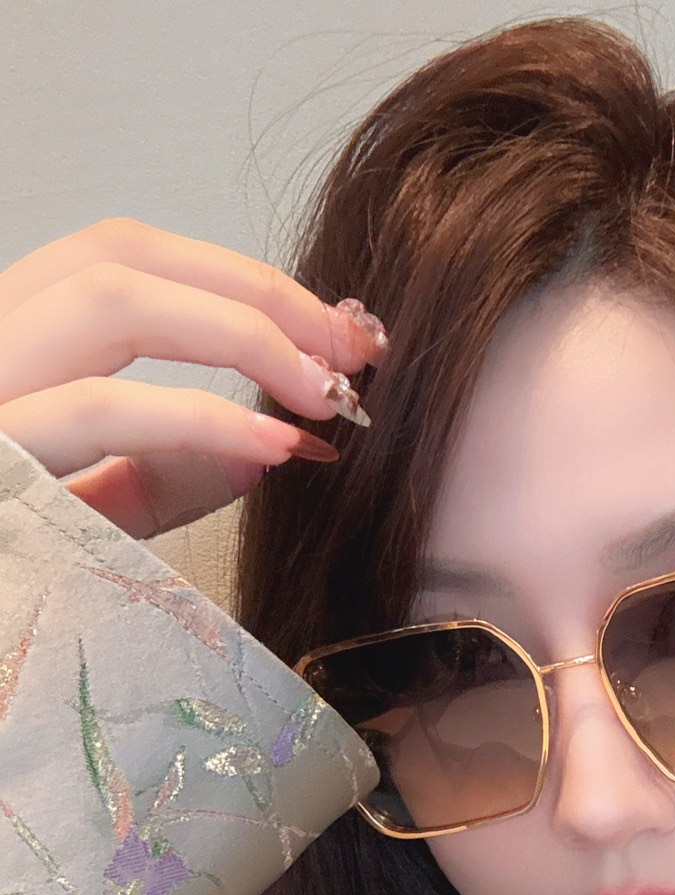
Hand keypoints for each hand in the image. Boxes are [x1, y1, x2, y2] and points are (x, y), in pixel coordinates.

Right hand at [0, 218, 386, 538]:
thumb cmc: (10, 576)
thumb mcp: (93, 516)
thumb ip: (167, 473)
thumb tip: (268, 448)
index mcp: (11, 342)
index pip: (124, 260)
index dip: (238, 278)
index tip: (335, 329)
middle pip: (123, 254)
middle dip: (256, 290)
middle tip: (356, 349)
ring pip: (114, 299)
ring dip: (243, 334)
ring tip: (327, 392)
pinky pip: (100, 410)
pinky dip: (203, 418)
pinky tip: (275, 444)